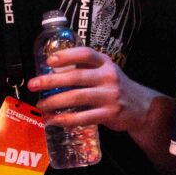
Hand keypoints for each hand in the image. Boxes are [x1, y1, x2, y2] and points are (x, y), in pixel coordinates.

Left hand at [26, 46, 145, 131]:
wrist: (142, 107)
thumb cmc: (114, 87)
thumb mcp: (104, 72)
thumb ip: (83, 68)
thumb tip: (51, 70)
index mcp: (105, 63)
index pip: (85, 54)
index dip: (66, 56)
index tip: (49, 61)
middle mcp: (108, 77)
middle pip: (76, 76)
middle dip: (51, 81)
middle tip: (33, 85)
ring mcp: (110, 95)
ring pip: (77, 97)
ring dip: (55, 102)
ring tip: (41, 105)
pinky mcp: (110, 113)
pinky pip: (84, 117)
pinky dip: (66, 119)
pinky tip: (54, 120)